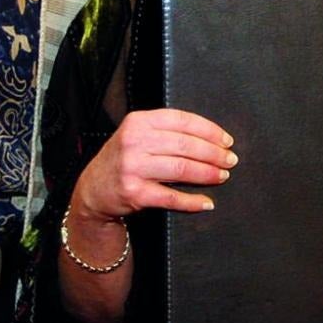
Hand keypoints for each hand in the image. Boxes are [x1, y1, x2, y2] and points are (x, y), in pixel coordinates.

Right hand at [73, 107, 234, 220]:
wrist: (92, 190)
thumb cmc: (123, 160)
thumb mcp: (137, 135)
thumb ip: (165, 130)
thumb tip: (210, 137)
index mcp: (139, 121)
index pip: (182, 120)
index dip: (209, 130)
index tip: (227, 140)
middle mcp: (134, 142)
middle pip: (185, 145)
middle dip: (213, 154)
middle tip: (230, 160)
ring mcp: (133, 168)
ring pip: (181, 168)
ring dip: (207, 174)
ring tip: (221, 176)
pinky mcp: (134, 193)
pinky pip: (171, 196)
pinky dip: (192, 201)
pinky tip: (206, 202)